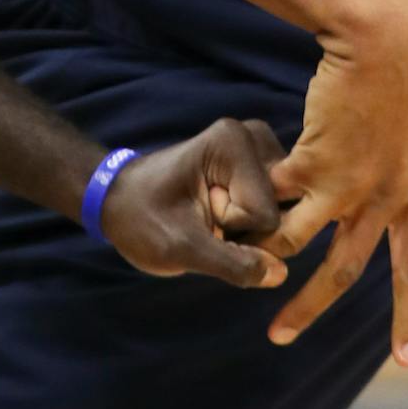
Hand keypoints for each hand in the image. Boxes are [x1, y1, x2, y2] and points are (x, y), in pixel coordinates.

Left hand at [99, 119, 289, 287]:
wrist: (122, 202)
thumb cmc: (142, 220)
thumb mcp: (179, 249)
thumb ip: (231, 263)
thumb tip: (281, 273)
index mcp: (232, 142)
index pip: (266, 217)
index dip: (235, 232)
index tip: (200, 217)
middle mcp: (255, 136)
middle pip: (282, 211)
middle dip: (250, 232)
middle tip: (208, 218)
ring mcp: (262, 149)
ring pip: (285, 213)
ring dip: (252, 230)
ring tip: (214, 217)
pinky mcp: (265, 165)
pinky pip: (280, 210)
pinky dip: (255, 224)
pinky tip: (227, 215)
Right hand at [262, 0, 407, 362]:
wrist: (387, 37)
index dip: (404, 314)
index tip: (402, 358)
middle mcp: (382, 201)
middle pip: (343, 272)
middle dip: (308, 309)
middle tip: (279, 339)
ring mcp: (344, 185)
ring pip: (297, 241)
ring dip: (266, 257)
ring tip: (237, 264)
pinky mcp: (311, 161)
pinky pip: (274, 194)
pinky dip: (252, 200)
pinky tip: (227, 202)